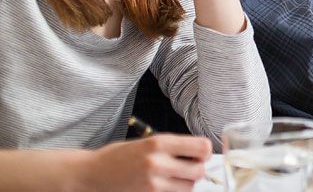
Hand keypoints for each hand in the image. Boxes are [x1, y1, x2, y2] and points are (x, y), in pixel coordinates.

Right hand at [75, 135, 210, 191]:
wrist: (90, 175)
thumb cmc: (119, 157)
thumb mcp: (147, 142)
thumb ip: (173, 147)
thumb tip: (200, 152)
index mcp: (159, 143)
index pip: (201, 147)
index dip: (205, 151)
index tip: (201, 153)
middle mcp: (157, 163)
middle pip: (198, 171)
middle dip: (197, 169)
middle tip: (188, 167)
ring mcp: (152, 184)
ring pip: (188, 187)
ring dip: (185, 183)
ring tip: (172, 177)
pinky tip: (163, 186)